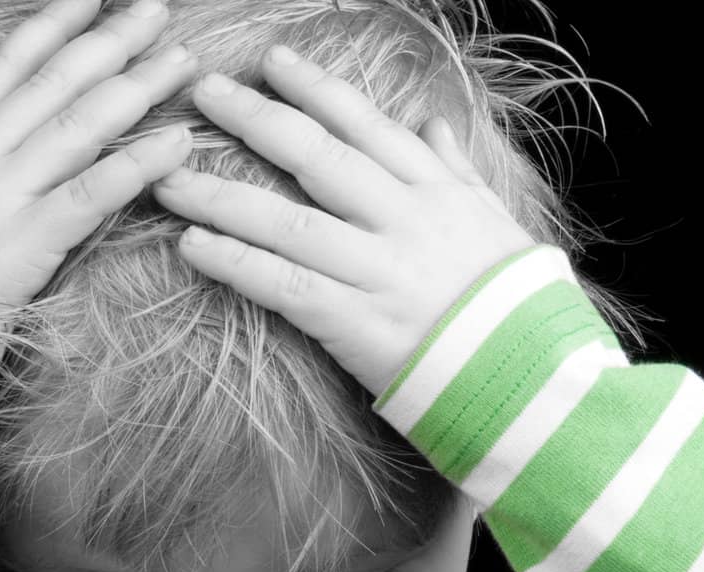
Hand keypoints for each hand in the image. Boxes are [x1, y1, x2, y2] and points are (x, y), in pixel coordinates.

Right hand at [0, 0, 199, 312]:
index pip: (11, 65)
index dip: (55, 26)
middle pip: (58, 83)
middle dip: (112, 43)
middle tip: (157, 15)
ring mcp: (8, 194)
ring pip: (82, 127)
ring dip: (136, 90)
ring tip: (180, 64)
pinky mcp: (31, 239)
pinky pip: (94, 193)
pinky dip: (137, 166)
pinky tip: (175, 144)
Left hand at [151, 46, 535, 400]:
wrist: (536, 380)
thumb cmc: (514, 304)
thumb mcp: (494, 222)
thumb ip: (456, 169)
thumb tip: (431, 123)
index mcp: (435, 191)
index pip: (365, 124)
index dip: (314, 89)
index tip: (271, 60)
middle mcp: (403, 220)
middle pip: (316, 157)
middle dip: (255, 120)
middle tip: (203, 94)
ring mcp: (378, 270)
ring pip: (286, 221)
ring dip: (220, 196)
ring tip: (167, 178)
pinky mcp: (356, 324)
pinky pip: (284, 286)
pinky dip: (235, 263)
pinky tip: (191, 246)